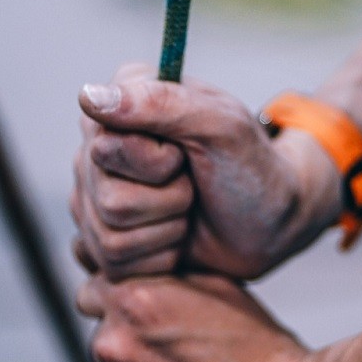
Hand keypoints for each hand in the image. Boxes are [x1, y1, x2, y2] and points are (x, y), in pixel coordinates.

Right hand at [72, 65, 339, 278]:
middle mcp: (100, 144)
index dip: (157, 163)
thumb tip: (90, 95)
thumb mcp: (223, 126)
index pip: (107, 149)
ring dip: (167, 231)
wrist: (271, 221)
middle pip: (106, 200)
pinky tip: (178, 237)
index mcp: (123, 101)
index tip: (187, 154)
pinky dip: (159, 259)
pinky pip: (112, 265)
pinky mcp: (102, 235)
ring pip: (108, 239)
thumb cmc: (252, 166)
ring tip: (190, 210)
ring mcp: (96, 191)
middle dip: (169, 201)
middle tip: (195, 184)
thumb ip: (161, 103)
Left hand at [76, 271, 321, 361]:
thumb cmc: (265, 352)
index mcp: (134, 300)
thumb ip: (168, 276)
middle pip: (105, 335)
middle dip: (133, 341)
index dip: (126, 299)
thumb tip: (139, 271)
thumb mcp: (220, 288)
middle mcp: (112, 345)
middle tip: (183, 357)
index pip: (96, 288)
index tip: (152, 314)